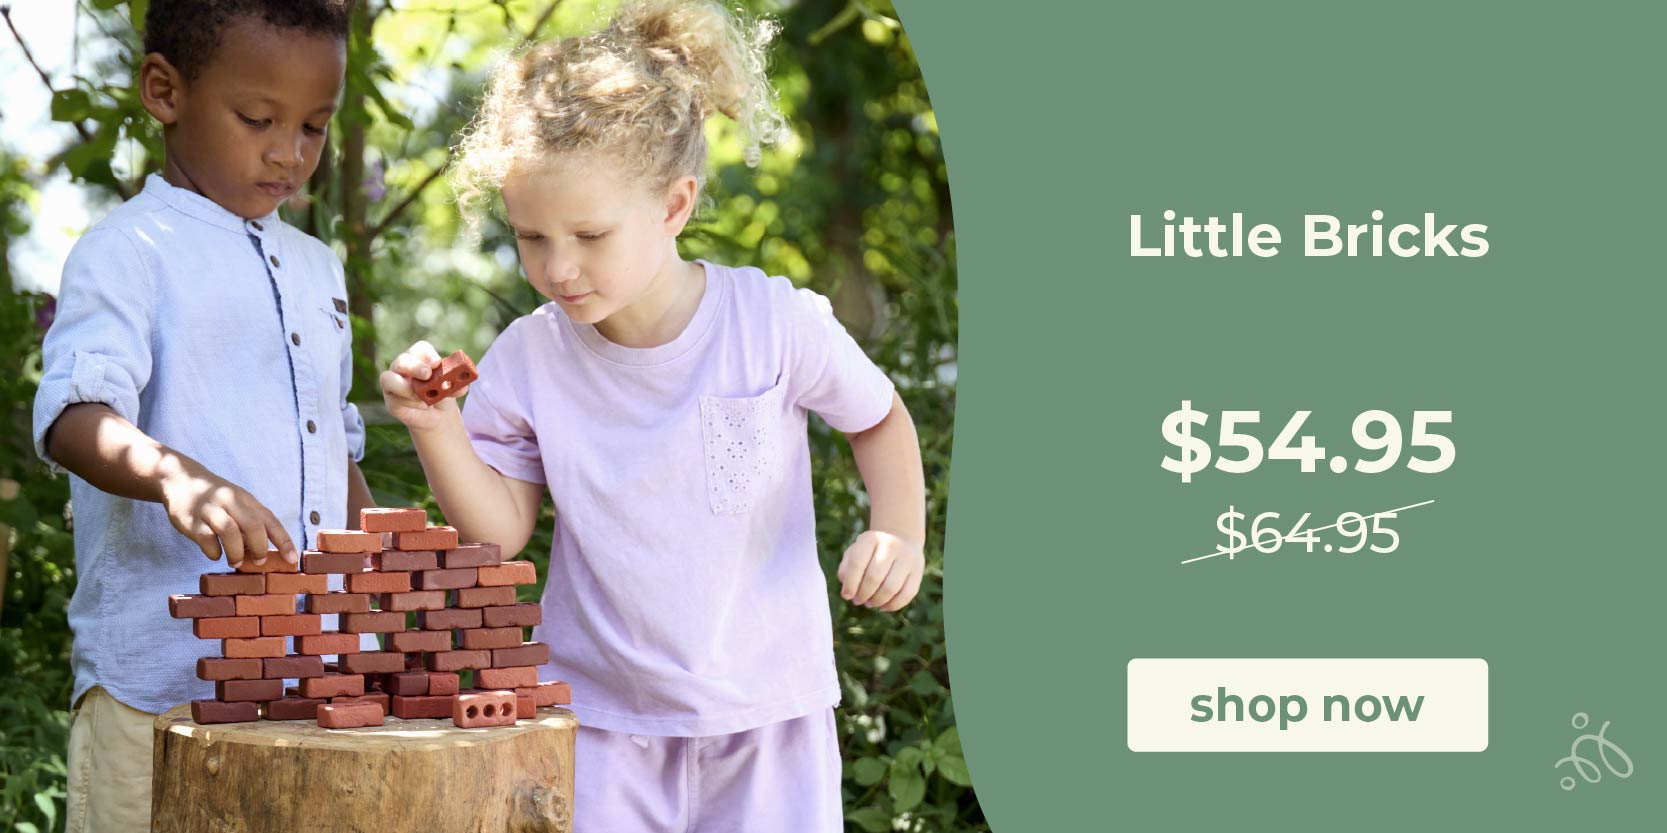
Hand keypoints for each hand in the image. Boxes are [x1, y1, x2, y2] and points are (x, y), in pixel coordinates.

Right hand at [160, 464, 295, 567]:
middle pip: (253, 526)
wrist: (180, 480)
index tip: (292, 559)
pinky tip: (216, 553)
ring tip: (236, 562)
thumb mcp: (237, 503)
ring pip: (230, 532)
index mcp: (247, 500)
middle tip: (259, 561)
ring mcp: (210, 510)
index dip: (283, 541)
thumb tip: (263, 554)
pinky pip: (207, 540)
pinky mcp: (191, 520)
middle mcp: (230, 501)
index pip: (271, 521)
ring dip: (237, 553)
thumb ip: (251, 523)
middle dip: (259, 548)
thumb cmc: (216, 499)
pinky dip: (214, 552)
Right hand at [381, 340, 466, 432]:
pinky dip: (409, 403)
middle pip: (402, 360)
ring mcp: (393, 382)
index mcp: (420, 358)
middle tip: (427, 375)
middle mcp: (404, 367)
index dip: (427, 354)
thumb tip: (463, 385)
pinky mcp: (391, 400)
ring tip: (423, 397)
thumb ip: (459, 385)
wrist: (437, 415)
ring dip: (407, 388)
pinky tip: (422, 406)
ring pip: (388, 378)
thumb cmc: (443, 394)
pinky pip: (394, 399)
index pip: (420, 349)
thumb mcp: (455, 389)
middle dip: (414, 367)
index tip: (437, 363)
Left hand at [837, 530, 923, 610]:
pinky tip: (883, 606)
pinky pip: (906, 595)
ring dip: (877, 601)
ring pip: (891, 588)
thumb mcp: (855, 552)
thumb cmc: (870, 551)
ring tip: (870, 603)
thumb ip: (846, 570)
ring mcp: (907, 557)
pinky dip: (892, 606)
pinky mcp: (918, 571)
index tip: (847, 596)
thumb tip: (848, 592)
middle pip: (874, 577)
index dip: (850, 584)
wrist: (900, 538)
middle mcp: (891, 545)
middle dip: (863, 594)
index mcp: (871, 538)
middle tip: (858, 600)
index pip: (857, 563)